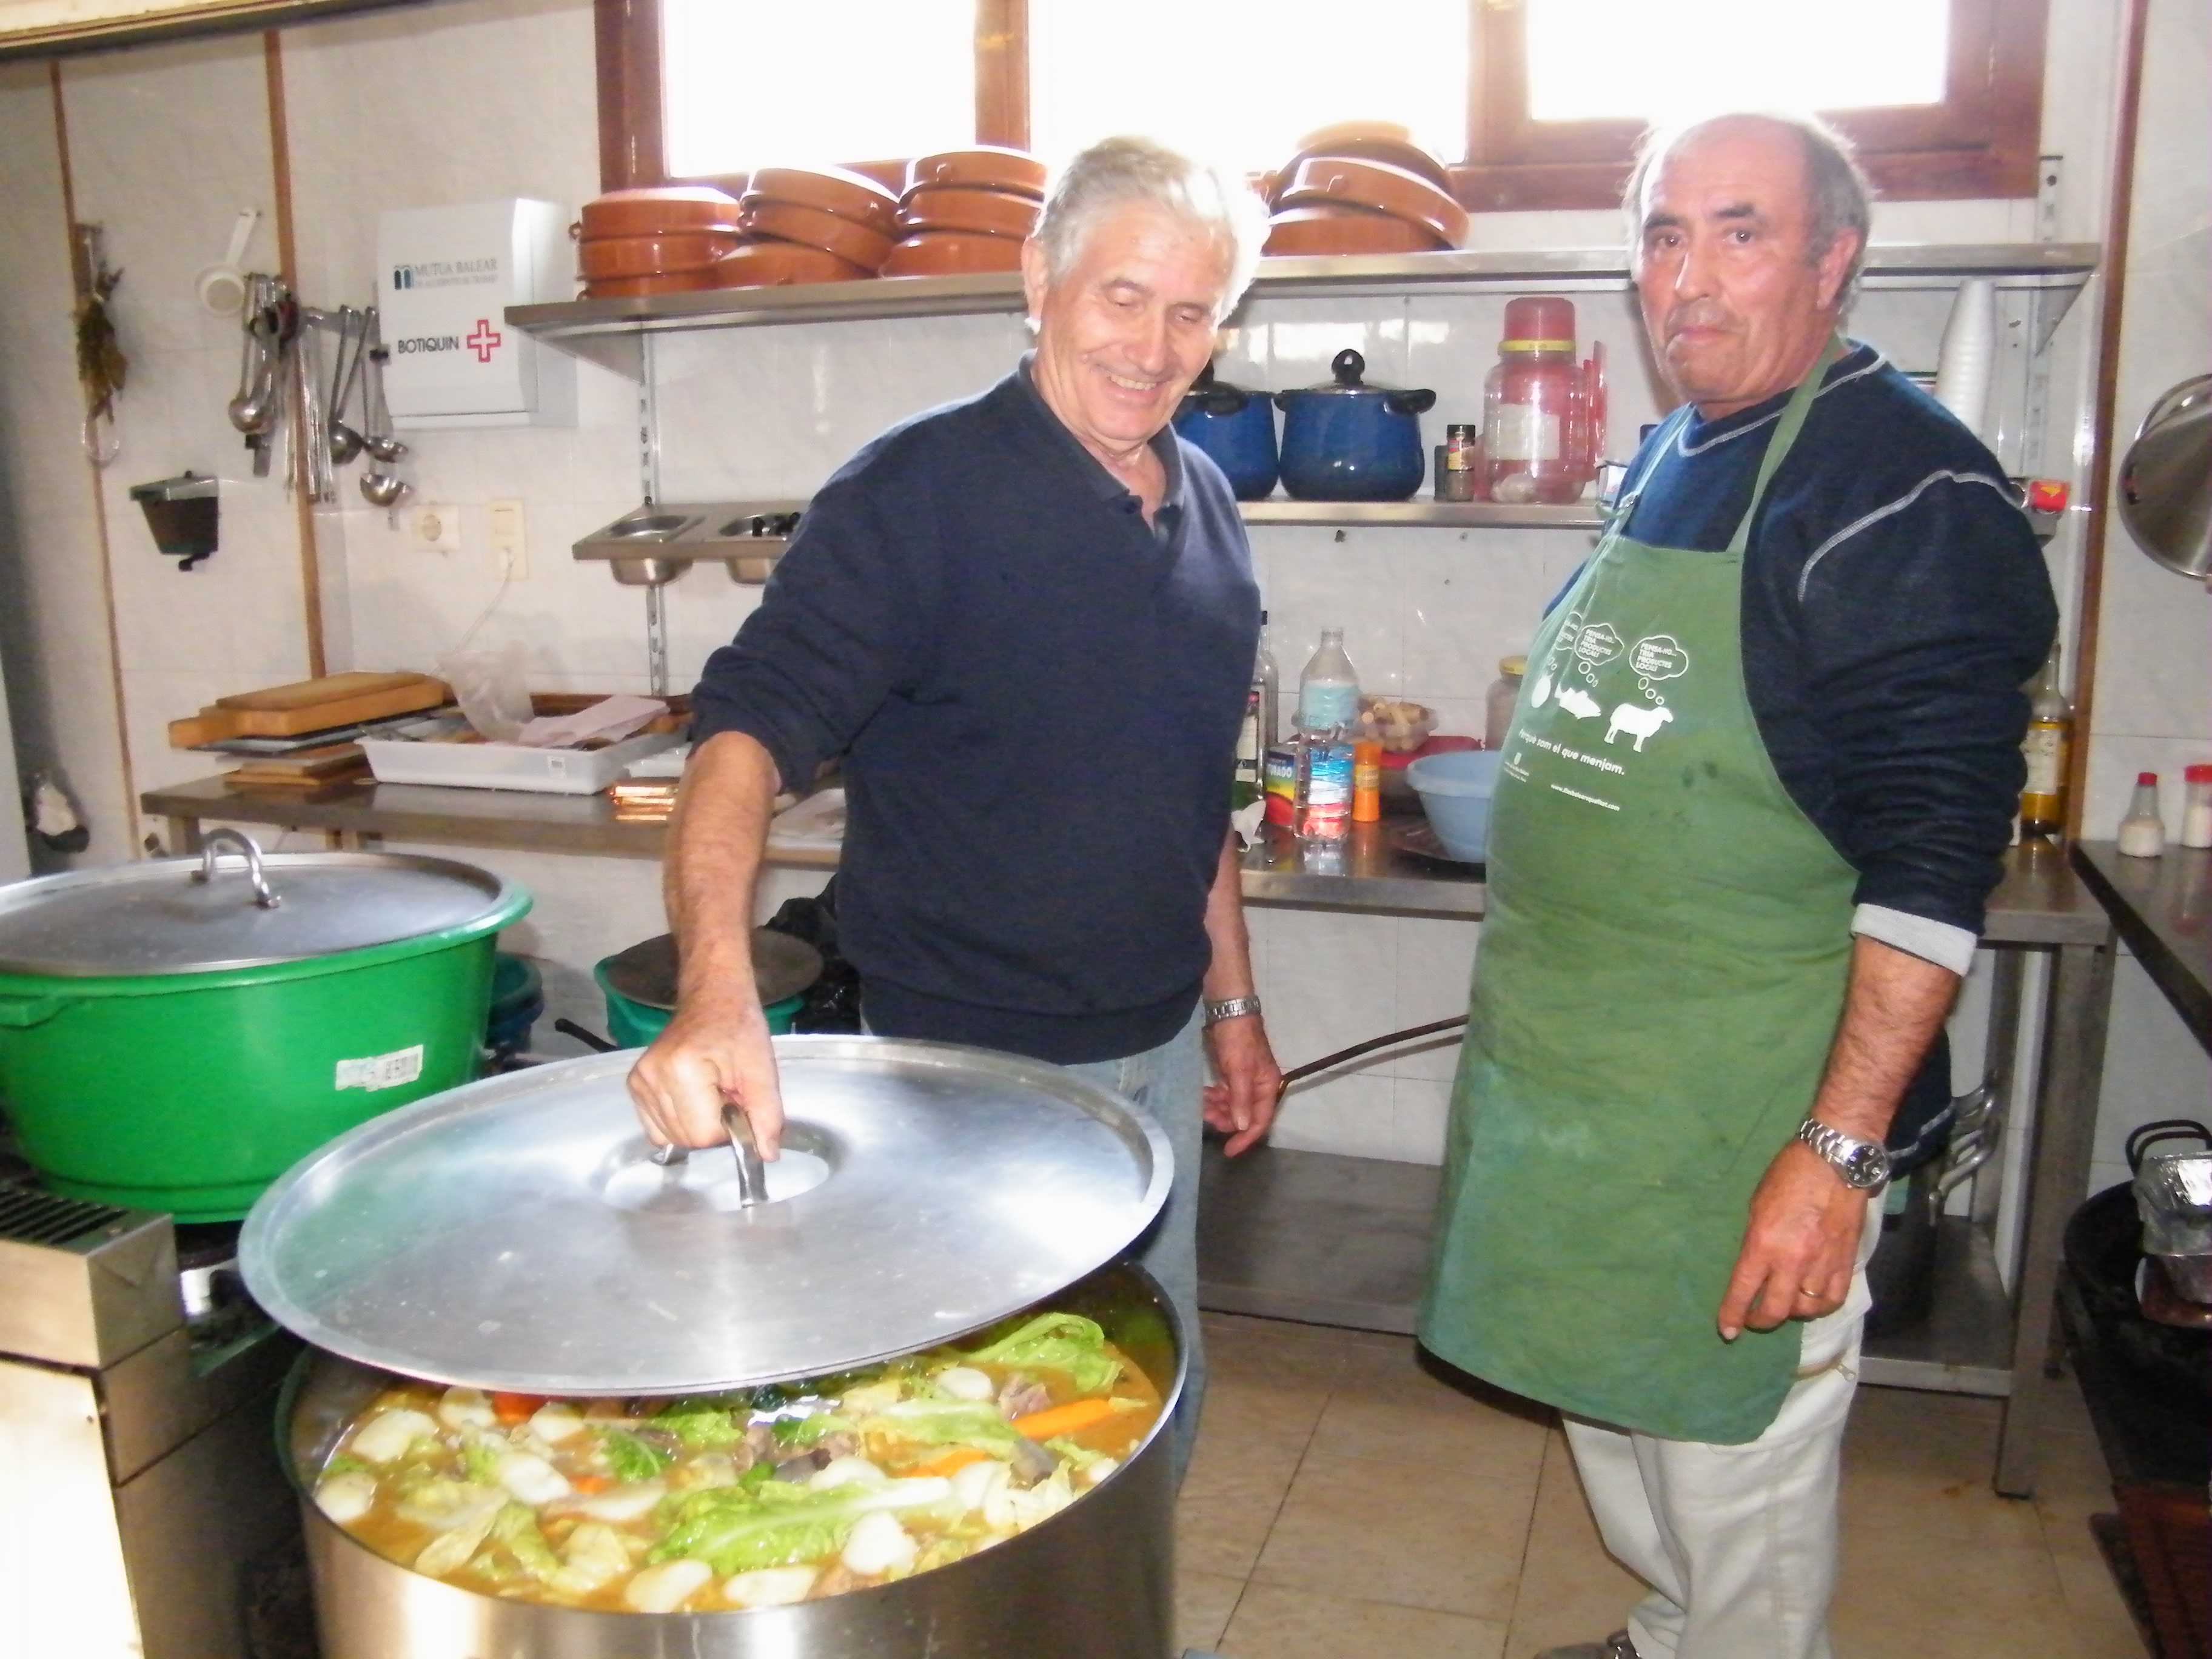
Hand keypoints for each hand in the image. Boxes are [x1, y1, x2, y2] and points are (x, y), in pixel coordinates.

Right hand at [625, 990, 785, 1158]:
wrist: (712, 997)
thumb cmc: (739, 1027)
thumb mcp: (762, 1068)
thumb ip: (766, 1114)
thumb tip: (766, 1155)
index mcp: (682, 1069)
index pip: (706, 1135)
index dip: (730, 1128)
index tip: (738, 1101)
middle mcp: (651, 1077)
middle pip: (687, 1139)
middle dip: (714, 1127)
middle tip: (727, 1094)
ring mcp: (638, 1082)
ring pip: (672, 1138)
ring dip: (698, 1125)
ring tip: (711, 1093)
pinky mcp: (634, 1085)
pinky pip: (657, 1129)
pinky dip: (679, 1123)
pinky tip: (692, 1099)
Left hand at [1201, 1015, 1282, 1157]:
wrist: (1229, 1011)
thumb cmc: (1237, 1040)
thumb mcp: (1239, 1070)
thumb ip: (1241, 1099)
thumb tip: (1244, 1127)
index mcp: (1268, 1087)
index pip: (1259, 1121)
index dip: (1245, 1138)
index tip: (1228, 1151)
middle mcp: (1259, 1087)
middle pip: (1245, 1115)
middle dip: (1226, 1120)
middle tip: (1205, 1117)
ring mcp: (1245, 1080)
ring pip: (1232, 1105)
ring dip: (1218, 1109)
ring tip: (1201, 1105)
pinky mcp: (1233, 1074)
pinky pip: (1225, 1094)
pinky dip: (1215, 1098)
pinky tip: (1203, 1096)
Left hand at [1715, 1140, 1870, 1339]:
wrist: (1836, 1163)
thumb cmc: (1788, 1176)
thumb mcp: (1757, 1206)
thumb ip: (1756, 1241)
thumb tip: (1754, 1268)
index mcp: (1764, 1243)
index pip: (1743, 1290)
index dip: (1733, 1315)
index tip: (1727, 1331)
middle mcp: (1793, 1260)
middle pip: (1776, 1310)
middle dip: (1760, 1320)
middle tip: (1754, 1318)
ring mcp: (1822, 1264)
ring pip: (1805, 1309)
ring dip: (1791, 1311)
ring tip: (1784, 1302)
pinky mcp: (1846, 1263)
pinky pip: (1833, 1299)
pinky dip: (1820, 1306)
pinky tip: (1811, 1300)